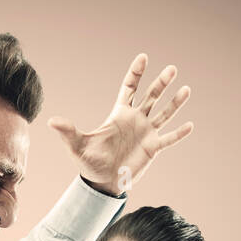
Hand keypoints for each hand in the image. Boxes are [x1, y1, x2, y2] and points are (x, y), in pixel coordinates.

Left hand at [49, 53, 193, 195]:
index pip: (129, 87)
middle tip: (172, 69)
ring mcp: (146, 133)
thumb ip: (68, 132)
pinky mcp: (153, 148)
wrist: (102, 183)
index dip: (136, 73)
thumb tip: (51, 121)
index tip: (143, 57)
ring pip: (164, 113)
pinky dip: (179, 133)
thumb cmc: (89, 163)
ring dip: (175, 102)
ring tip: (187, 89)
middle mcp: (135, 120)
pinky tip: (190, 125)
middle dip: (162, 82)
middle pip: (151, 96)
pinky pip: (169, 138)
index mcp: (119, 114)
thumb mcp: (77, 146)